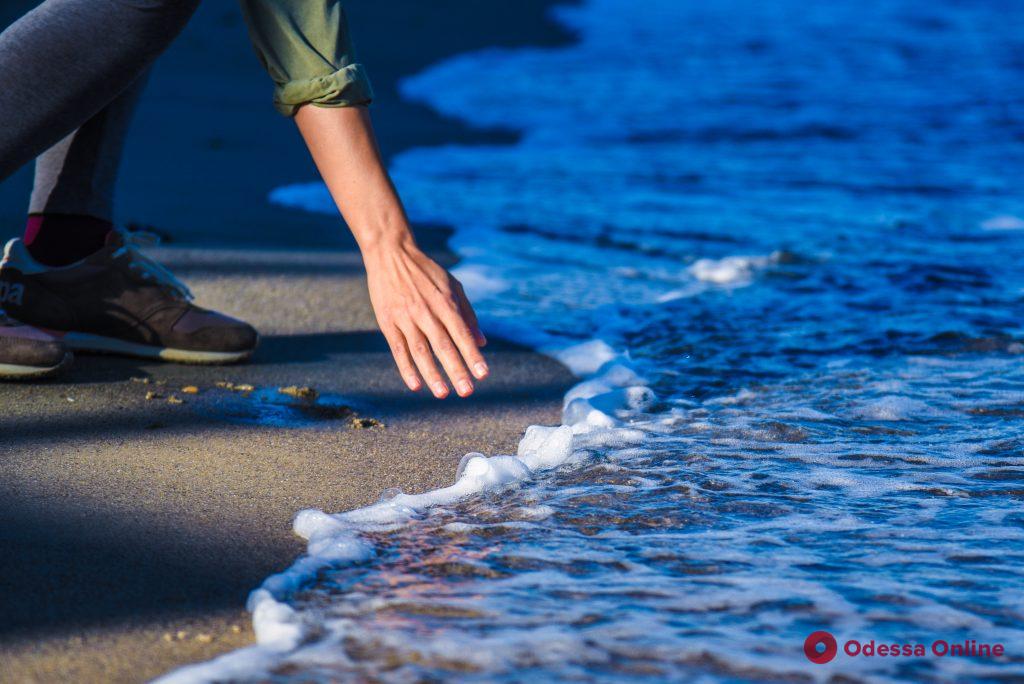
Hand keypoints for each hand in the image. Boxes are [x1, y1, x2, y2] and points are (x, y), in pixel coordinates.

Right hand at [365, 239, 487, 397]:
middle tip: (467, 392)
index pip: (462, 334)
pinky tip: (416, 385)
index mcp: (445, 302)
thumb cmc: (427, 272)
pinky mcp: (388, 322)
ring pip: (420, 351)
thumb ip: (468, 314)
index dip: (473, 355)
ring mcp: (406, 318)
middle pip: (443, 346)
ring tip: (443, 394)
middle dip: (456, 370)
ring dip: (432, 374)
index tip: (483, 374)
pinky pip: (398, 349)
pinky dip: (406, 368)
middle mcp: (426, 312)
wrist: (391, 254)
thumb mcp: (452, 286)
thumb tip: (482, 342)